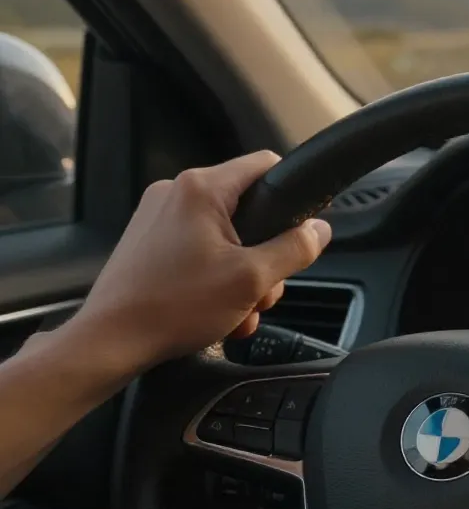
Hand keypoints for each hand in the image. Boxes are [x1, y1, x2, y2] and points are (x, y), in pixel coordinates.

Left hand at [66, 151, 331, 371]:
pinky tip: (216, 312)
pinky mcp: (147, 242)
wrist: (109, 343)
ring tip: (236, 310)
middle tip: (261, 291)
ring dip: (242, 274)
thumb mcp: (253, 279)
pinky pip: (199, 250)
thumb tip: (320, 230)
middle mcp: (176, 193)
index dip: (291, 196)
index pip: (267, 165)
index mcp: (201, 189)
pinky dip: (214, 278)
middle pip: (248, 210)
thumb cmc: (174, 307)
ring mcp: (157, 217)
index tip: (298, 232)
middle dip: (264, 255)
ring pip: (226, 236)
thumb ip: (295, 249)